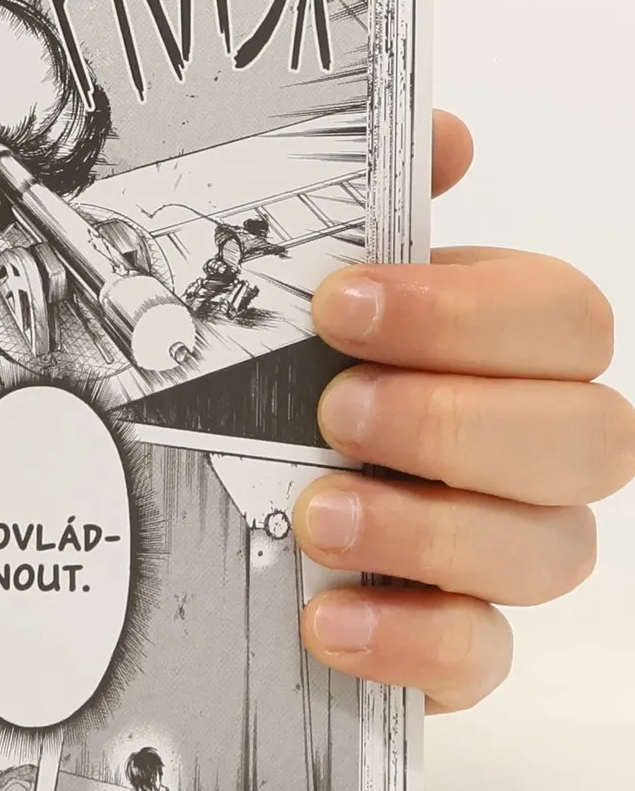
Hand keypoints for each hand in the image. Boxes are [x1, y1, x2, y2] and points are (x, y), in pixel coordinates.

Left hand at [293, 112, 634, 711]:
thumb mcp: (285, 279)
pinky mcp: (452, 642)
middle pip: (593, 437)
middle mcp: (526, 447)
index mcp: (498, 344)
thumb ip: (365, 203)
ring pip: (552, 551)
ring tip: (317, 514)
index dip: (468, 314)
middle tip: (335, 412)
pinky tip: (328, 619)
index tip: (341, 307)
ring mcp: (499, 550)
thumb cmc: (267, 374)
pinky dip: (412, 640)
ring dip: (430, 530)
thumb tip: (444, 135)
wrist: (196, 497)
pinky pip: (482, 656)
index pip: (563, 318)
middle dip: (458, 422)